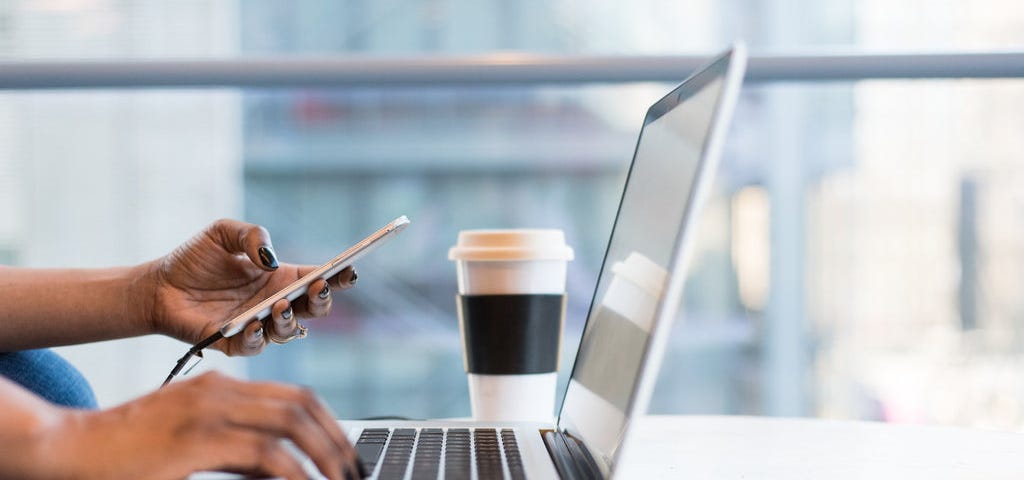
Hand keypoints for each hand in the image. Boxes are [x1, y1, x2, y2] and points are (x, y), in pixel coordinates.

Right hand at [38, 372, 361, 479]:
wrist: (68, 448)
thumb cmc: (128, 452)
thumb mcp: (194, 444)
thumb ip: (239, 453)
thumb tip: (286, 471)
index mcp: (221, 386)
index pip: (296, 396)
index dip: (330, 424)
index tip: (347, 454)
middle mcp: (220, 389)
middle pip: (302, 405)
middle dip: (338, 440)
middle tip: (355, 471)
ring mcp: (208, 410)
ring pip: (291, 424)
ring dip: (326, 456)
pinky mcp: (196, 438)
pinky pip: (264, 454)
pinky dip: (295, 473)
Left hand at [142, 219, 357, 355]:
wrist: (157, 286)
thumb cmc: (194, 259)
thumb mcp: (223, 232)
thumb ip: (251, 235)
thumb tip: (270, 259)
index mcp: (281, 278)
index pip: (319, 279)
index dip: (338, 276)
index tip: (349, 269)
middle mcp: (275, 303)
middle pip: (314, 309)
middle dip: (322, 300)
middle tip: (317, 287)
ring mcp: (257, 325)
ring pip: (289, 332)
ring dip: (290, 320)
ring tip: (279, 305)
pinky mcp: (233, 343)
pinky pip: (254, 346)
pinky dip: (257, 337)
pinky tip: (253, 323)